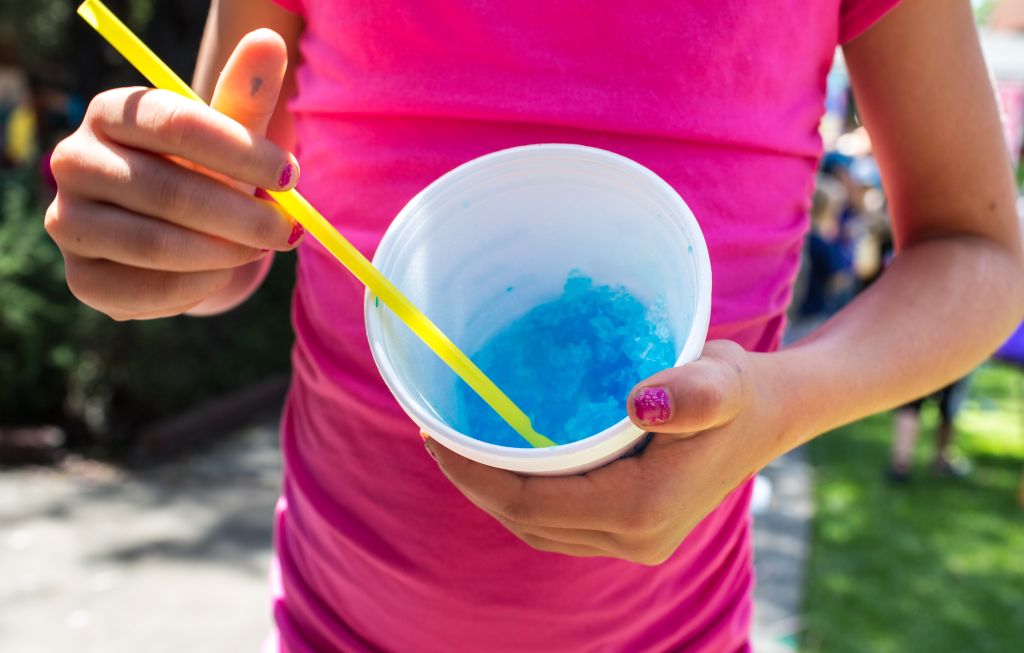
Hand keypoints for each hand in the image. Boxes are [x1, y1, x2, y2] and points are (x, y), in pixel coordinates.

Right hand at [46, 29, 301, 320]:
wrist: (183, 236)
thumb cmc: (210, 174)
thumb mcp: (231, 136)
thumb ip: (248, 96)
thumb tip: (269, 42)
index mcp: (111, 112)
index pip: (175, 123)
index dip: (240, 151)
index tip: (292, 174)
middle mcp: (74, 161)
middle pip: (167, 190)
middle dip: (242, 216)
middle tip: (286, 230)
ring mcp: (69, 221)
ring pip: (155, 244)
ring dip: (224, 253)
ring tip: (257, 250)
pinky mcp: (82, 278)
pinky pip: (146, 290)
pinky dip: (198, 286)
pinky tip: (222, 273)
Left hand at [424, 340, 782, 564]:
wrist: (770, 413)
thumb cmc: (739, 389)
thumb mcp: (722, 378)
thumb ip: (692, 393)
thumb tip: (640, 404)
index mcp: (641, 511)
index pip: (531, 504)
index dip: (475, 475)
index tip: (437, 435)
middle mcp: (634, 539)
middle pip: (527, 522)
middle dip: (474, 483)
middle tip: (437, 435)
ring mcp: (634, 541)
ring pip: (538, 527)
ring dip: (494, 492)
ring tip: (460, 448)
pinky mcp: (632, 530)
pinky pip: (558, 521)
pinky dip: (524, 494)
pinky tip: (508, 460)